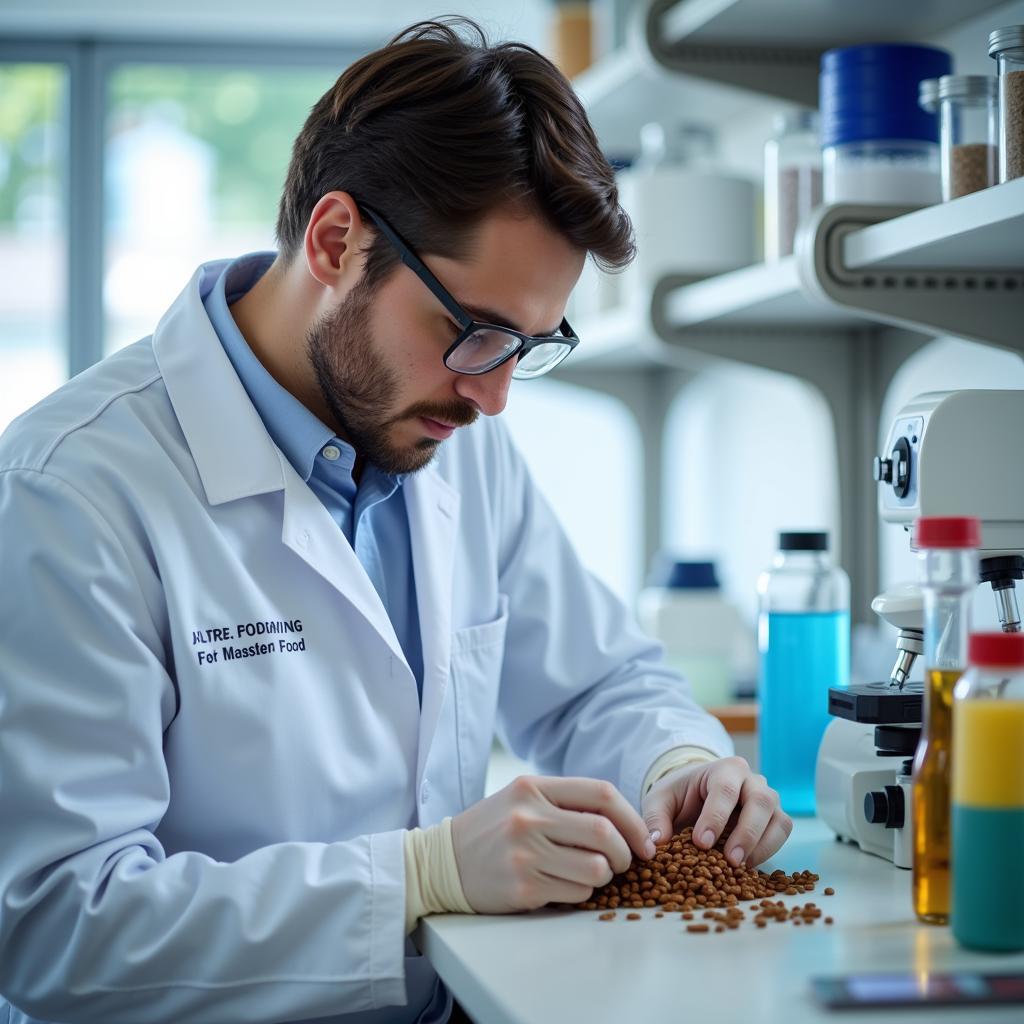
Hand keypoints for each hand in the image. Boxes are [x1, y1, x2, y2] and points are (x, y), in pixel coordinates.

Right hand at [450, 775, 655, 913]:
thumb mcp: (522, 798)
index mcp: (533, 787)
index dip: (631, 818)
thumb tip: (624, 822)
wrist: (442, 861)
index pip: (601, 793)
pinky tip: (562, 886)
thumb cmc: (491, 829)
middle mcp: (529, 816)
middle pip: (603, 833)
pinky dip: (581, 893)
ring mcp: (525, 853)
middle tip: (624, 862)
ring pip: (596, 868)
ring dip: (604, 876)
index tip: (643, 838)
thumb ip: (565, 802)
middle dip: (625, 852)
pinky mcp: (523, 887)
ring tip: (590, 874)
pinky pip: (576, 893)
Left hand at [641, 756, 791, 867]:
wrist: (697, 794)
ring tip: (739, 867)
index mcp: (724, 768)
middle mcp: (751, 780)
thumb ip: (656, 818)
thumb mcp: (660, 800)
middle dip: (746, 833)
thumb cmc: (681, 794)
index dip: (716, 817)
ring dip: (762, 845)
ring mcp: (767, 798)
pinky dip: (769, 850)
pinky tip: (747, 866)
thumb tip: (656, 844)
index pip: (724, 789)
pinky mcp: (775, 818)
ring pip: (778, 818)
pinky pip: (781, 832)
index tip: (702, 842)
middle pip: (760, 801)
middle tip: (729, 860)